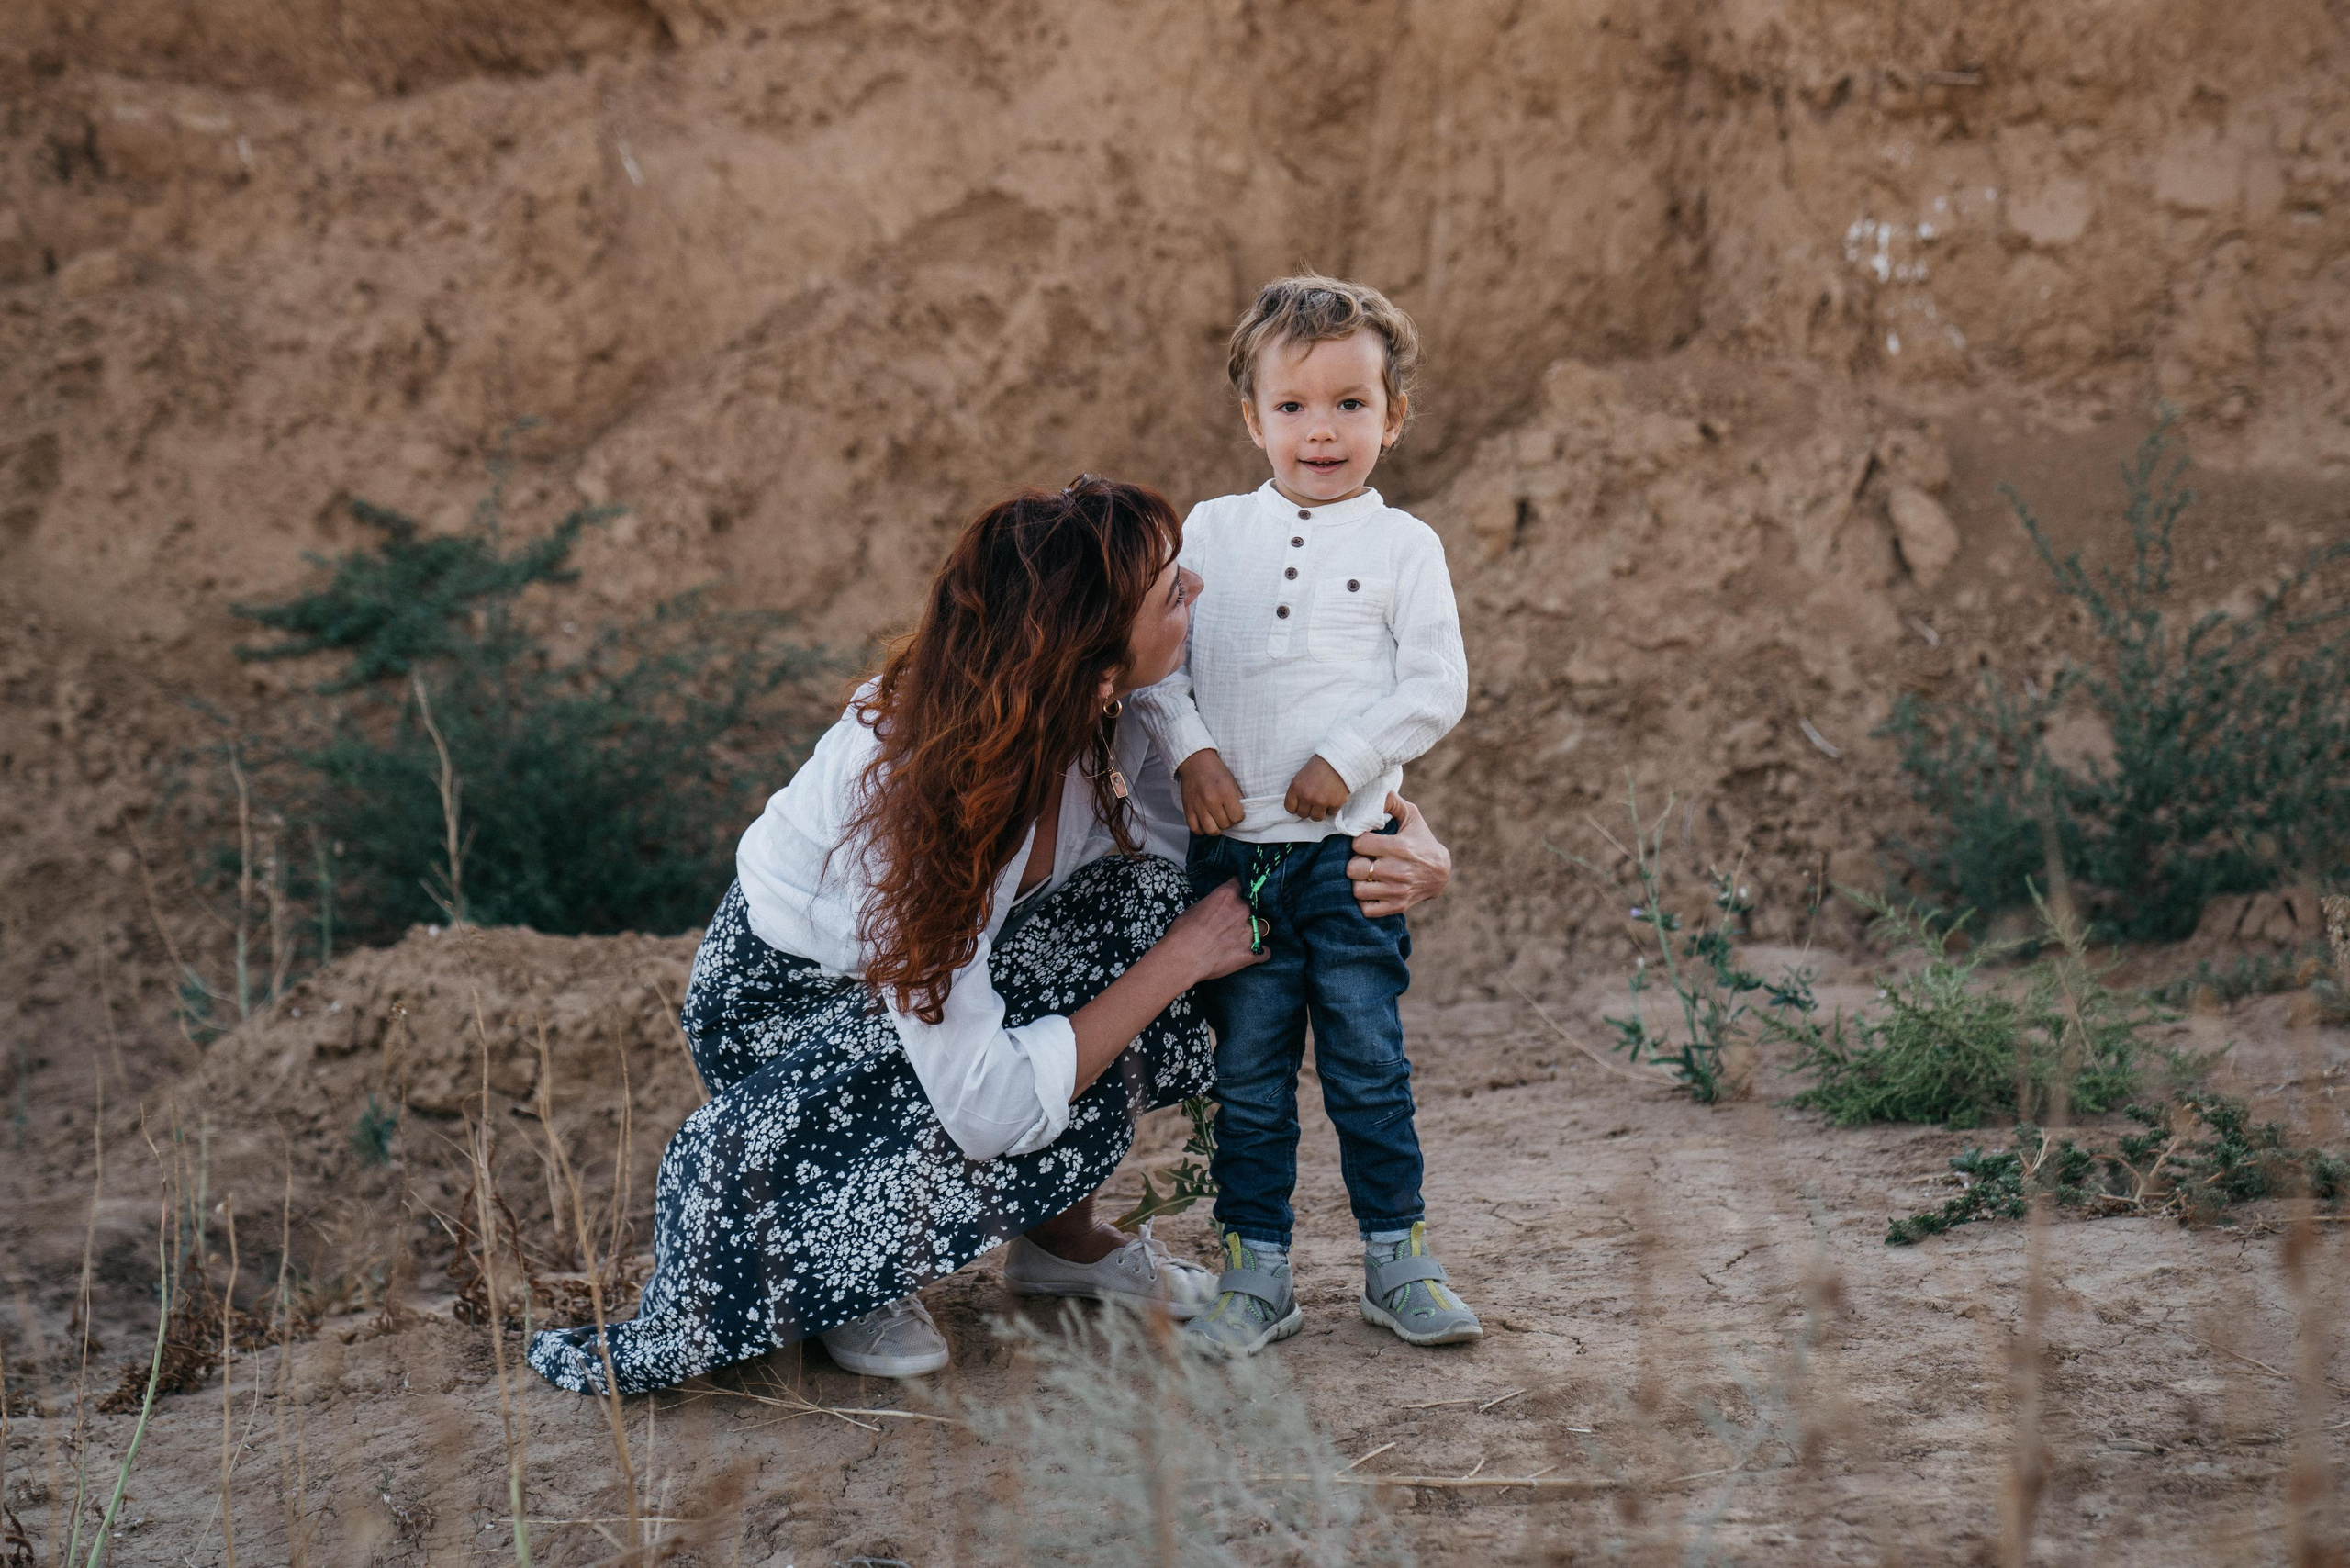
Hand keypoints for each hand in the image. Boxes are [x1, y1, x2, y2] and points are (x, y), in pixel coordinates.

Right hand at [1159, 879, 1270, 983]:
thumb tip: (1216, 908)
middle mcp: (1243, 910)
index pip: (1242, 883)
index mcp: (1228, 895)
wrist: (1183, 958)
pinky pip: (1265, 953)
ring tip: (1245, 937)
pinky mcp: (1251, 953)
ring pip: (1263, 927)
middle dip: (1246, 913)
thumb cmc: (1182, 932)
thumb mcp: (1194, 908)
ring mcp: (1249, 932)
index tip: (1238, 893)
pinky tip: (1253, 954)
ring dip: (1256, 931)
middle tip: (1234, 922)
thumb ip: (1213, 904)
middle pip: (1254, 906)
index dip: (1239, 890)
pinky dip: (1260, 953)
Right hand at [1177, 749, 1244, 835]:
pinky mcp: (1187, 809)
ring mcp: (1198, 806)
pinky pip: (1195, 829)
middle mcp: (1211, 800)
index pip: (1237, 817)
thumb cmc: (1216, 772)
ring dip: (1216, 828)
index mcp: (1225, 792)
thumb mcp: (1232, 781)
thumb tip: (1241, 815)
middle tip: (1225, 813)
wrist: (1195, 762)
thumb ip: (1238, 799)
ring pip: (1211, 830)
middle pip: (1225, 824)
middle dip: (1228, 821)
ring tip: (1216, 821)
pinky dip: (1201, 829)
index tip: (1235, 811)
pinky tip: (1205, 823)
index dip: (1239, 816)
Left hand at [1284, 754, 1351, 821]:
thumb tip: (1298, 807)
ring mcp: (1321, 801)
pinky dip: (1333, 807)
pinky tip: (1334, 797)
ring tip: (1324, 803)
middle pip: (1303, 814)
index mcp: (1296, 788)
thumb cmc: (1319, 767)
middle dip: (1309, 810)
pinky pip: (1331, 813)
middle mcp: (1307, 796)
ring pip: (1316, 818)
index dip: (1296, 808)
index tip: (1301, 805)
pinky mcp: (1335, 803)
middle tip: (1315, 802)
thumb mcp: (1302, 776)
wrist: (1339, 761)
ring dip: (1320, 812)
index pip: (1290, 808)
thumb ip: (1298, 792)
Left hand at [1348, 793, 1450, 917]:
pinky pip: (1367, 909)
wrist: (1441, 873)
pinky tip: (1370, 889)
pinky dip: (1364, 901)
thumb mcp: (1412, 817)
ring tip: (1366, 875)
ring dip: (1358, 882)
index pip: (1359, 844)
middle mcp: (1397, 870)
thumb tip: (1378, 791)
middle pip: (1353, 869)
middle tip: (1362, 860)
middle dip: (1355, 863)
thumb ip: (1393, 802)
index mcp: (1399, 847)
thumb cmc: (1421, 841)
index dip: (1358, 842)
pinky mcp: (1397, 906)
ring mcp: (1396, 891)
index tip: (1364, 842)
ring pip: (1357, 890)